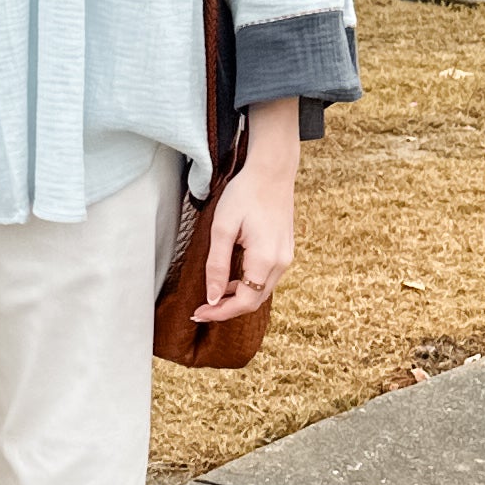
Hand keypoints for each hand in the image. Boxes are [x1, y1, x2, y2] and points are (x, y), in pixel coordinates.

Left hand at [198, 98, 297, 319]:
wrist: (272, 171)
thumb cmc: (245, 194)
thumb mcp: (223, 228)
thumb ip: (217, 265)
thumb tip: (213, 297)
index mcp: (265, 259)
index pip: (244, 302)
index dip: (220, 312)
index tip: (198, 313)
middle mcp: (281, 263)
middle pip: (254, 301)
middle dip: (227, 309)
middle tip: (201, 309)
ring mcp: (286, 257)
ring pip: (261, 291)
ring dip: (238, 297)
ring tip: (213, 296)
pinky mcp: (285, 250)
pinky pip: (267, 278)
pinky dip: (249, 285)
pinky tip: (231, 279)